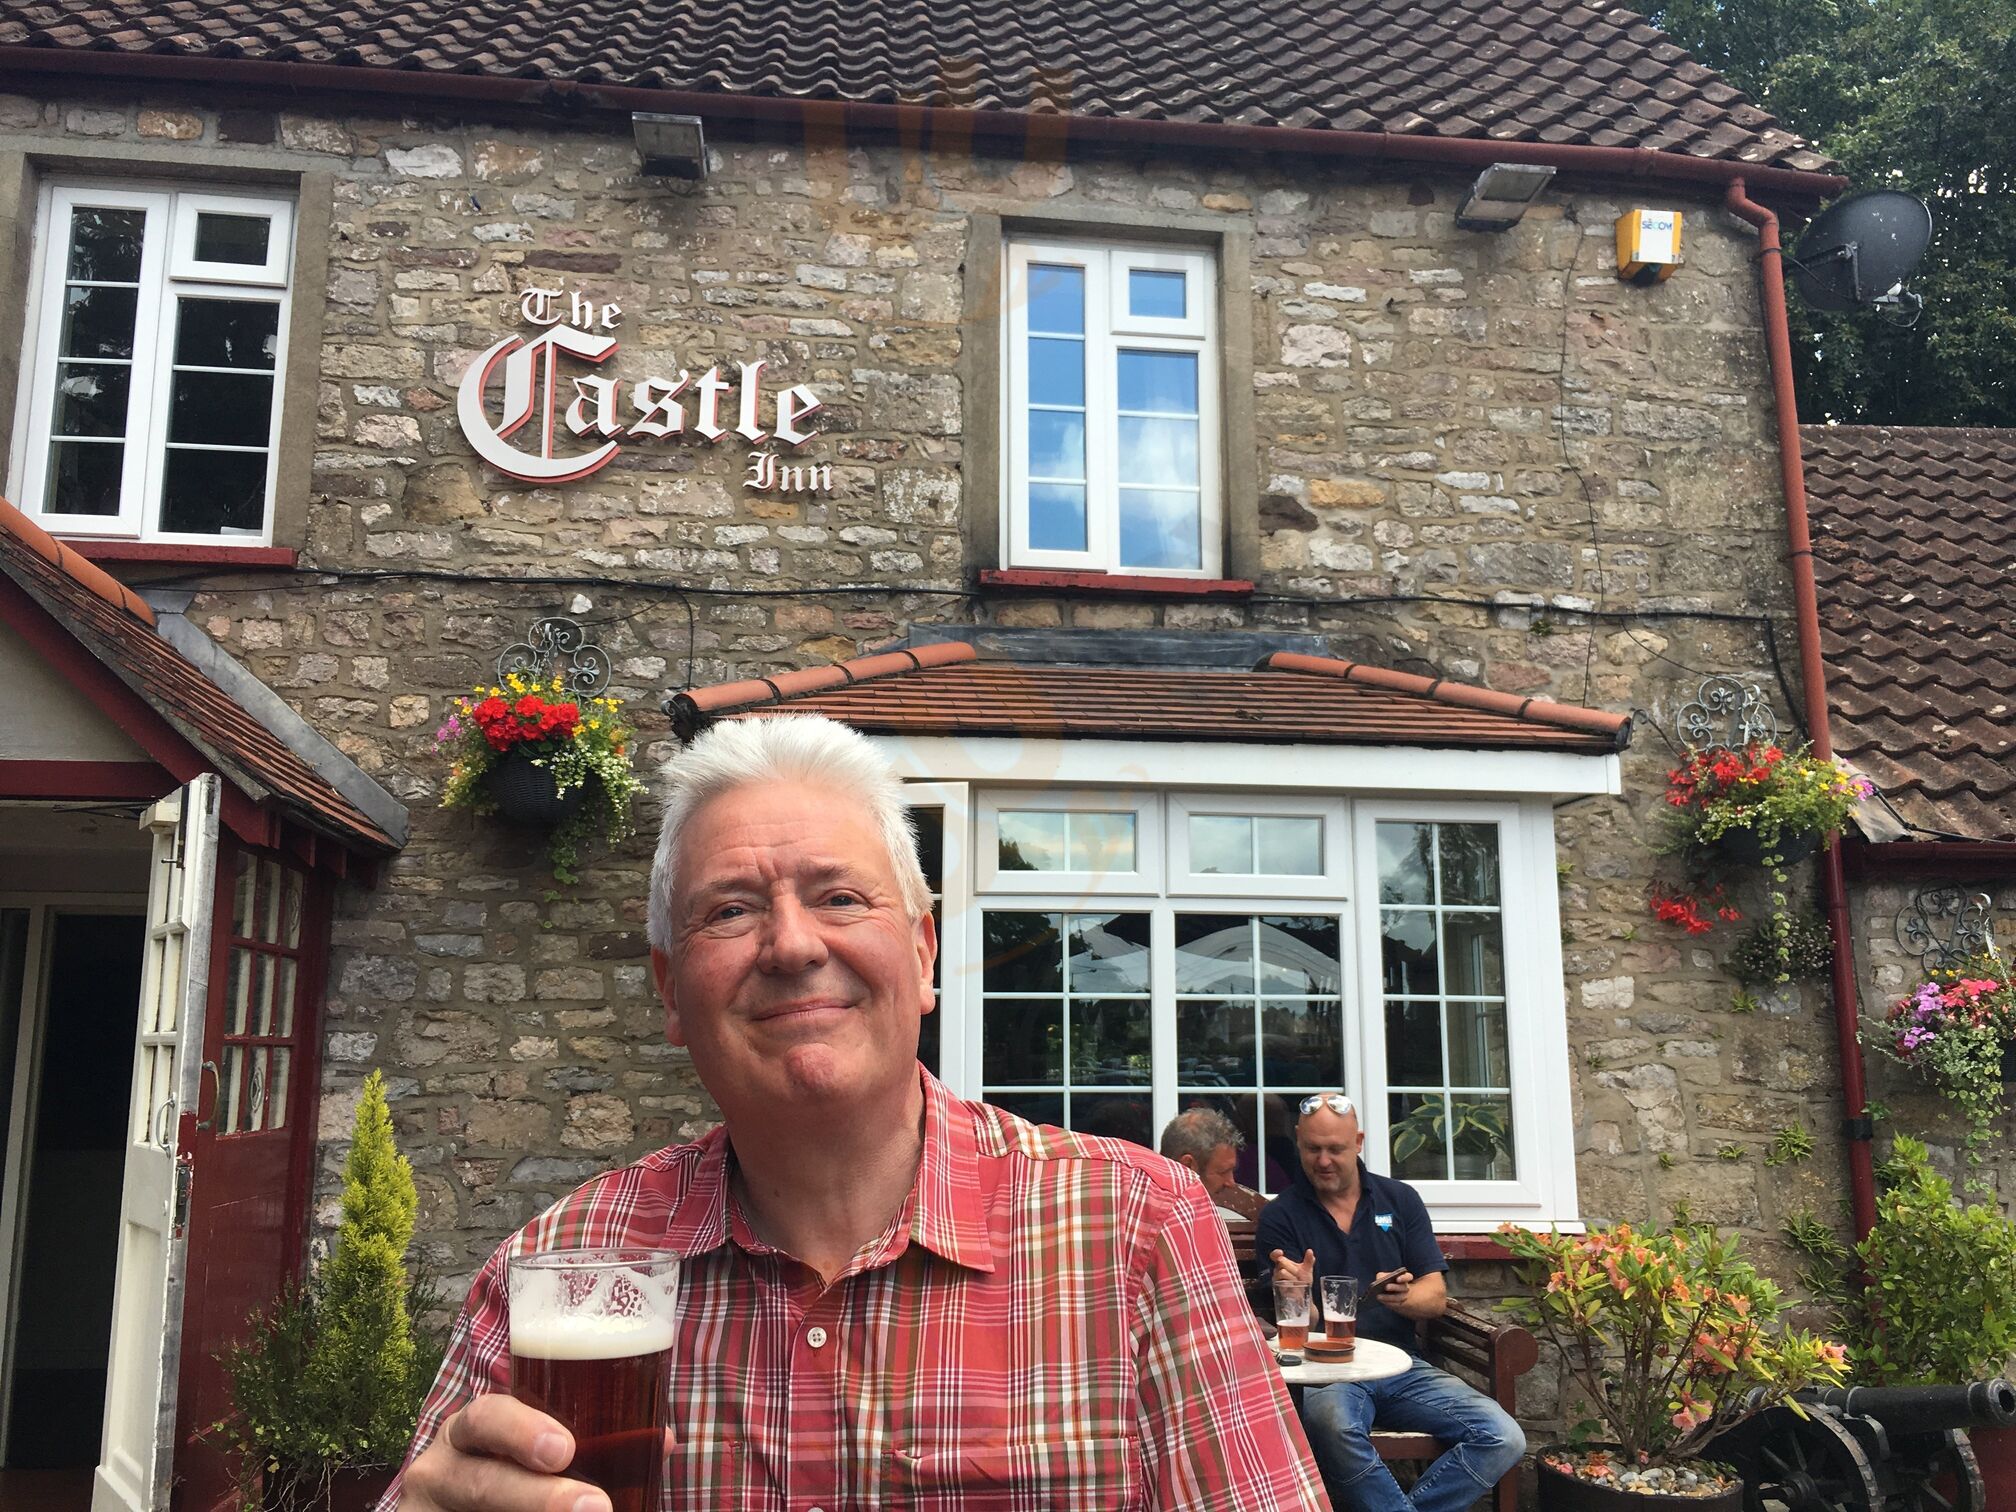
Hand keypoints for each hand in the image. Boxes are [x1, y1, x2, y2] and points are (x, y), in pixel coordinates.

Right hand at [399, 1394, 624, 1511]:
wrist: (463, 1508)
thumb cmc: (508, 1472)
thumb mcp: (529, 1453)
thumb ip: (589, 1444)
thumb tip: (663, 1442)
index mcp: (467, 1433)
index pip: (485, 1418)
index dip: (522, 1430)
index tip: (564, 1449)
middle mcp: (439, 1472)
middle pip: (481, 1483)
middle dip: (538, 1497)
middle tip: (596, 1506)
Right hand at [1269, 1247, 1315, 1285]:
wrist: (1304, 1293)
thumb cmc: (1303, 1280)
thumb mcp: (1307, 1269)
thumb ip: (1308, 1260)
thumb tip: (1310, 1251)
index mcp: (1283, 1263)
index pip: (1275, 1255)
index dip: (1275, 1253)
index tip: (1280, 1252)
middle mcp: (1278, 1269)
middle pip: (1281, 1261)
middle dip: (1292, 1267)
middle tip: (1298, 1273)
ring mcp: (1277, 1278)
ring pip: (1282, 1271)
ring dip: (1292, 1276)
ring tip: (1297, 1281)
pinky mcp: (1278, 1286)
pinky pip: (1283, 1281)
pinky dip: (1290, 1283)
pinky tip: (1294, 1285)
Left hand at [1372, 1268, 1412, 1302]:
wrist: (1394, 1292)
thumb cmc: (1388, 1281)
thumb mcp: (1385, 1276)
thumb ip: (1382, 1276)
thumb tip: (1379, 1279)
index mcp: (1406, 1278)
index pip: (1408, 1277)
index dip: (1404, 1278)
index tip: (1397, 1279)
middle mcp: (1406, 1287)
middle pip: (1403, 1287)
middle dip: (1394, 1287)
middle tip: (1386, 1287)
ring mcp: (1404, 1296)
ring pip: (1399, 1298)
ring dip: (1388, 1297)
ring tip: (1378, 1296)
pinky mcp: (1400, 1304)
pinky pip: (1395, 1304)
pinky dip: (1387, 1302)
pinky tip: (1380, 1299)